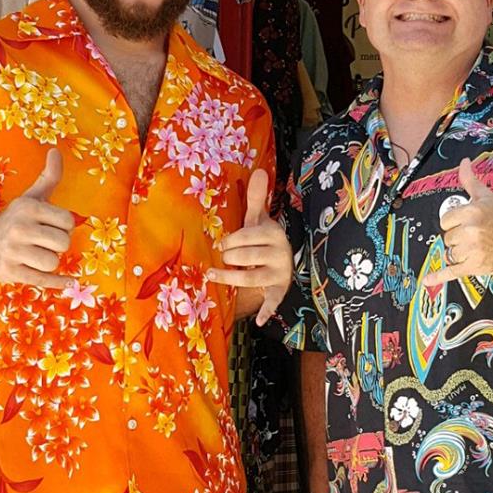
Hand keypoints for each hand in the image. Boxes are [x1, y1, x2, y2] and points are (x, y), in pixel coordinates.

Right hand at [0, 148, 75, 289]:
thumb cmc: (15, 220)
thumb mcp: (32, 197)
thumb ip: (49, 176)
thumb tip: (56, 151)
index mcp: (28, 207)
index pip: (68, 221)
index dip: (65, 227)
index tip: (53, 227)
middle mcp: (19, 228)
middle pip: (63, 243)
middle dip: (58, 246)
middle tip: (46, 243)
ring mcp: (13, 251)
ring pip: (53, 262)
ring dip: (51, 262)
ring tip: (38, 256)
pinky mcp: (10, 272)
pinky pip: (43, 280)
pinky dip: (58, 282)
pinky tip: (66, 281)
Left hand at [206, 169, 292, 326]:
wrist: (279, 261)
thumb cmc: (261, 238)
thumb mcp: (258, 218)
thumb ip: (257, 197)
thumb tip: (259, 171)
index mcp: (273, 233)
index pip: (247, 236)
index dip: (230, 240)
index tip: (220, 244)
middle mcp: (280, 253)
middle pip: (247, 257)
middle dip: (230, 258)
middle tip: (220, 258)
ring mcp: (280, 273)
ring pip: (251, 278)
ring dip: (230, 279)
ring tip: (212, 276)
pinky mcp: (278, 290)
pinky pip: (273, 301)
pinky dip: (267, 311)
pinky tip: (259, 321)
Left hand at [431, 157, 492, 286]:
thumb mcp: (487, 197)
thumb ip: (470, 180)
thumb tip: (463, 163)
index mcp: (472, 212)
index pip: (445, 220)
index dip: (455, 223)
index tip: (468, 224)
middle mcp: (471, 230)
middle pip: (447, 238)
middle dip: (459, 239)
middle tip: (478, 237)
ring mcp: (473, 250)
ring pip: (450, 253)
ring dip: (461, 253)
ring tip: (480, 248)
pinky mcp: (475, 266)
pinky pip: (451, 271)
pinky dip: (439, 276)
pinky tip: (428, 279)